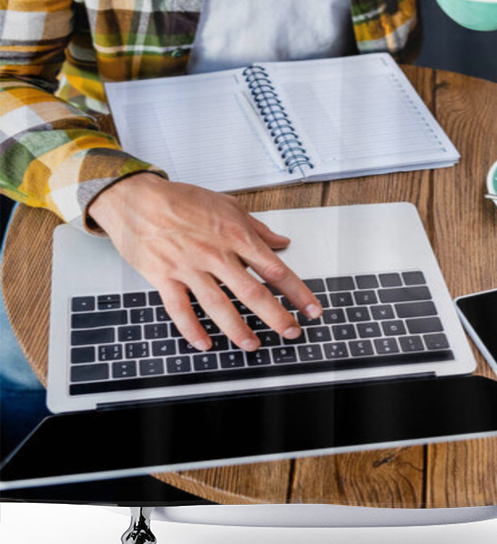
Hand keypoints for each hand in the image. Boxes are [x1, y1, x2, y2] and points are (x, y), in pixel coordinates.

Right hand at [87, 173, 320, 351]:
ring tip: (253, 345)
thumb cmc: (182, 200)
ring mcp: (190, 268)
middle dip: (276, 317)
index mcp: (236, 236)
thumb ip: (257, 228)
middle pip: (253, 293)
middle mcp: (216, 254)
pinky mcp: (164, 278)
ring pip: (219, 306)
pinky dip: (192, 330)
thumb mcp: (228, 206)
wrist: (137, 198)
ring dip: (238, 330)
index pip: (275, 269)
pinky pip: (180, 310)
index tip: (312, 309)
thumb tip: (281, 241)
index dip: (298, 292)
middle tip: (291, 333)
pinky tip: (205, 344)